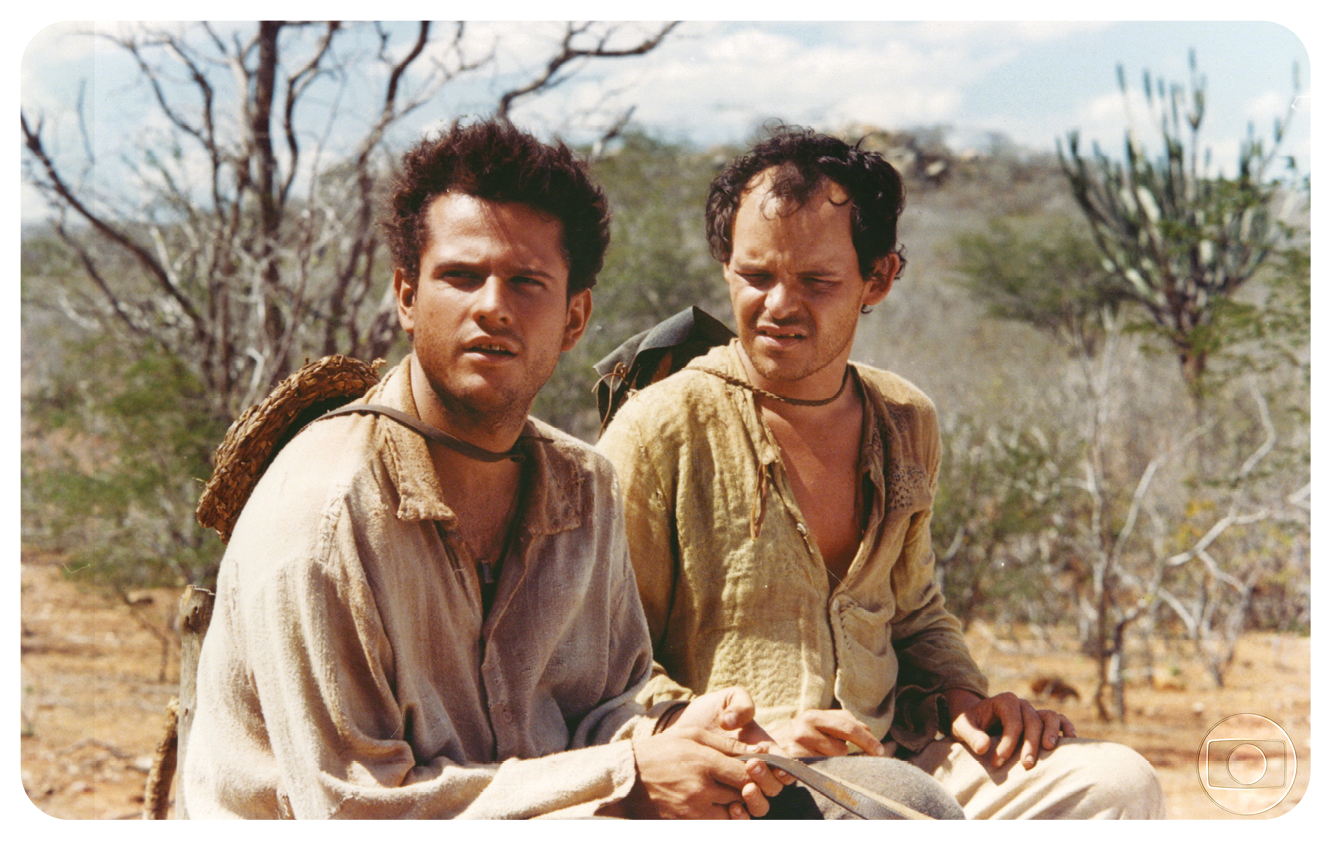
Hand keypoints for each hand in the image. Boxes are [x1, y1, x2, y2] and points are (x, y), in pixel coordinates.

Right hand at [624, 728, 783, 818]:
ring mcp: (694, 811)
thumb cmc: (661, 750)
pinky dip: (719, 817)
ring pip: (732, 815)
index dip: (755, 773)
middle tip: (740, 781)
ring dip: (734, 806)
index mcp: (704, 763)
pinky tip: (712, 805)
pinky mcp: (686, 824)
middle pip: (743, 796)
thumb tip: (758, 750)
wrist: (627, 776)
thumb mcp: (691, 734)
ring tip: (725, 794)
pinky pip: (716, 825)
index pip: (746, 774)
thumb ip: (726, 743)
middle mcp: (702, 790)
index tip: (752, 769)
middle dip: (746, 789)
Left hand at [666, 686, 795, 802]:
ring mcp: (740, 787)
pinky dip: (741, 815)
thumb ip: (740, 704)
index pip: (784, 764)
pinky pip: (740, 816)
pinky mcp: (724, 799)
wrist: (681, 731)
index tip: (775, 763)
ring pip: (761, 805)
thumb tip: (733, 722)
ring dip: (757, 799)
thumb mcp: (726, 699)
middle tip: (752, 765)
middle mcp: (756, 772)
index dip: (786, 767)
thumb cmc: (709, 714)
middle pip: (774, 787)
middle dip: (767, 778)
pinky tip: (732, 807)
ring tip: (746, 789)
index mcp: (764, 749)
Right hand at [767, 709, 887, 757]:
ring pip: (838, 753)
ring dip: (839, 758)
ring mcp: (801, 742)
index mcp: (814, 715)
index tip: (879, 748)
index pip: (848, 722)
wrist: (764, 751)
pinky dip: (827, 768)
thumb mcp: (813, 726)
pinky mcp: (797, 759)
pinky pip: (825, 766)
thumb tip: (869, 731)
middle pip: (847, 731)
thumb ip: (838, 725)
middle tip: (879, 753)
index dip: (867, 735)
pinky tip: (819, 766)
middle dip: (867, 743)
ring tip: (824, 758)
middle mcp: (807, 724)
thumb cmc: (796, 740)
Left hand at [945, 689, 1075, 769]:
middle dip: (1030, 744)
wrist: (974, 717)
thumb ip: (971, 735)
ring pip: (1049, 717)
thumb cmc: (968, 722)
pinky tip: (1070, 740)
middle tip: (1026, 765)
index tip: (998, 762)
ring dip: (1052, 733)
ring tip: (1049, 749)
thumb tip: (984, 747)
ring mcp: (1033, 710)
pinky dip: (1065, 727)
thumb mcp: (962, 727)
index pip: (1013, 722)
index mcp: (1004, 701)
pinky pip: (1058, 719)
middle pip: (1033, 721)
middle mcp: (1021, 704)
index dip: (1008, 743)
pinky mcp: (1040, 720)